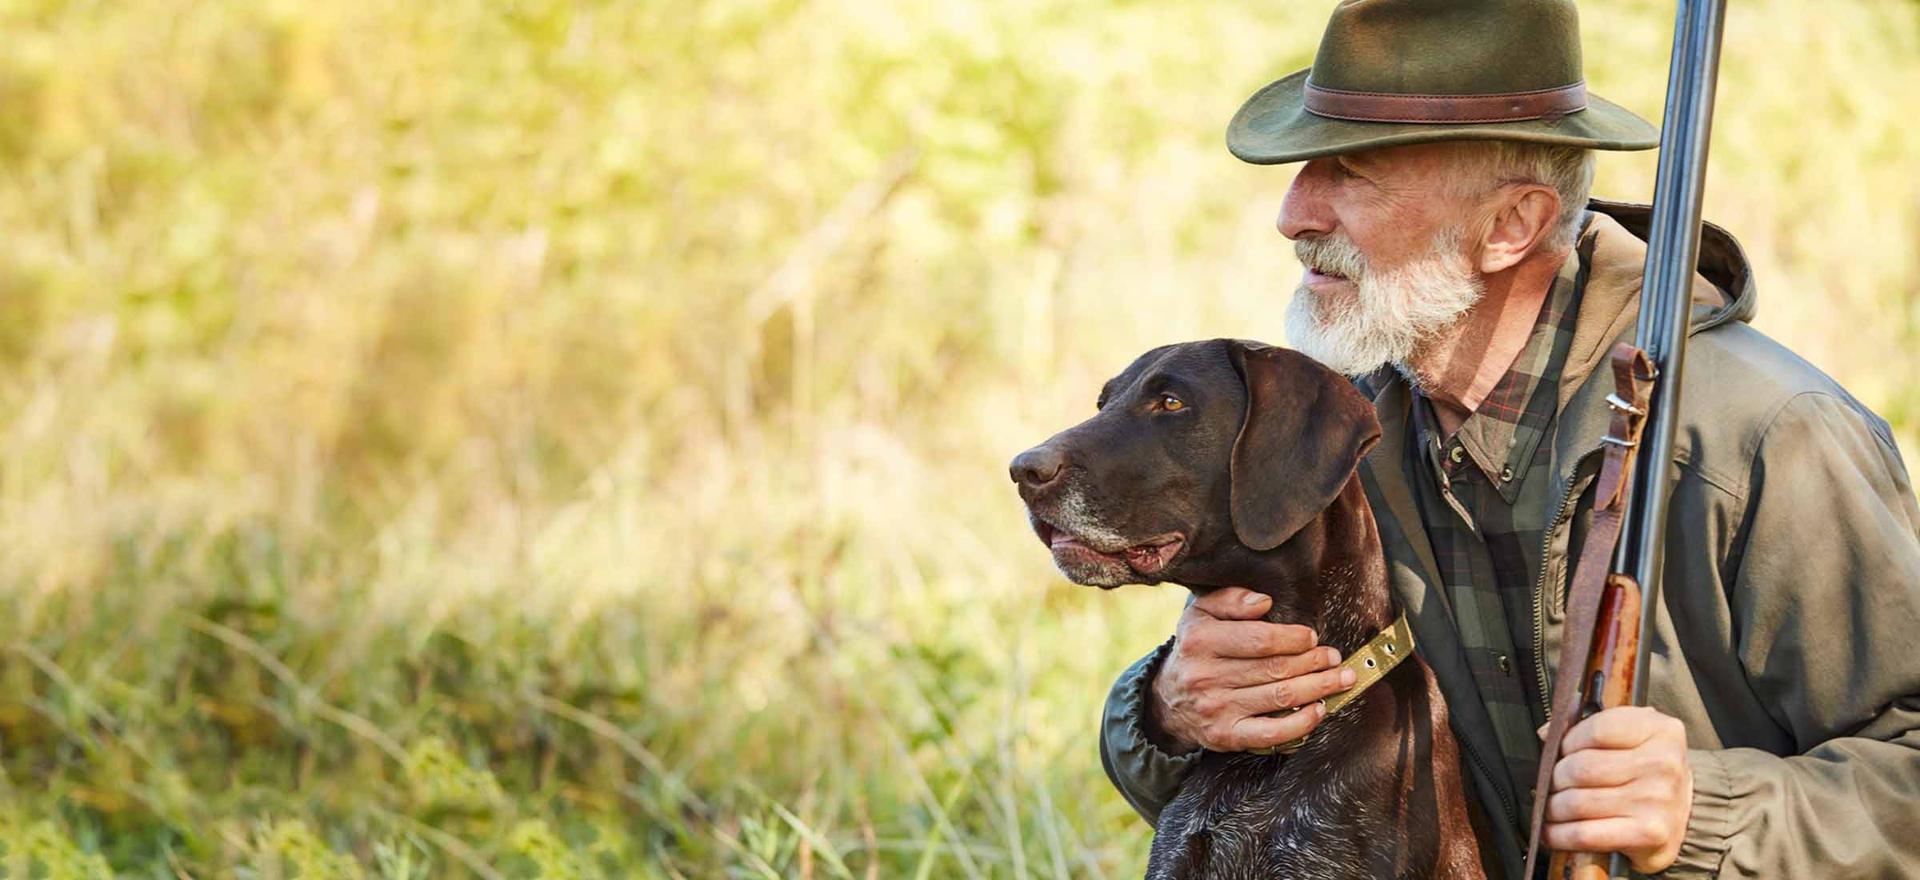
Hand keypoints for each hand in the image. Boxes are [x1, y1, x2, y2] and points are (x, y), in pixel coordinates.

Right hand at [1148, 586, 1354, 753]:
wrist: (1169, 699)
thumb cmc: (1197, 649)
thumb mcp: (1202, 614)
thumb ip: (1231, 600)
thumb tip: (1265, 602)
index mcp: (1200, 640)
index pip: (1258, 639)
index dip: (1292, 638)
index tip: (1311, 637)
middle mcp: (1205, 676)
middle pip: (1274, 669)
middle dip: (1313, 662)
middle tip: (1334, 657)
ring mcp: (1216, 708)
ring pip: (1279, 697)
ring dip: (1318, 687)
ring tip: (1340, 678)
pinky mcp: (1226, 735)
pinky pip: (1271, 732)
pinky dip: (1301, 722)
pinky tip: (1319, 710)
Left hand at [1543, 706, 1692, 873]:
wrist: (1686, 815)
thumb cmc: (1649, 773)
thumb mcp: (1631, 738)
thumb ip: (1589, 726)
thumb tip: (1547, 734)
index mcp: (1660, 731)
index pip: (1596, 730)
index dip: (1567, 742)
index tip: (1560, 752)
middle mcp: (1662, 764)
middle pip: (1581, 768)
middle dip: (1555, 778)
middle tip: (1552, 785)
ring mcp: (1657, 800)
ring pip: (1577, 802)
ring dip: (1553, 808)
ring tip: (1552, 808)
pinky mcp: (1648, 834)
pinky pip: (1585, 834)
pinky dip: (1560, 835)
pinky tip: (1554, 831)